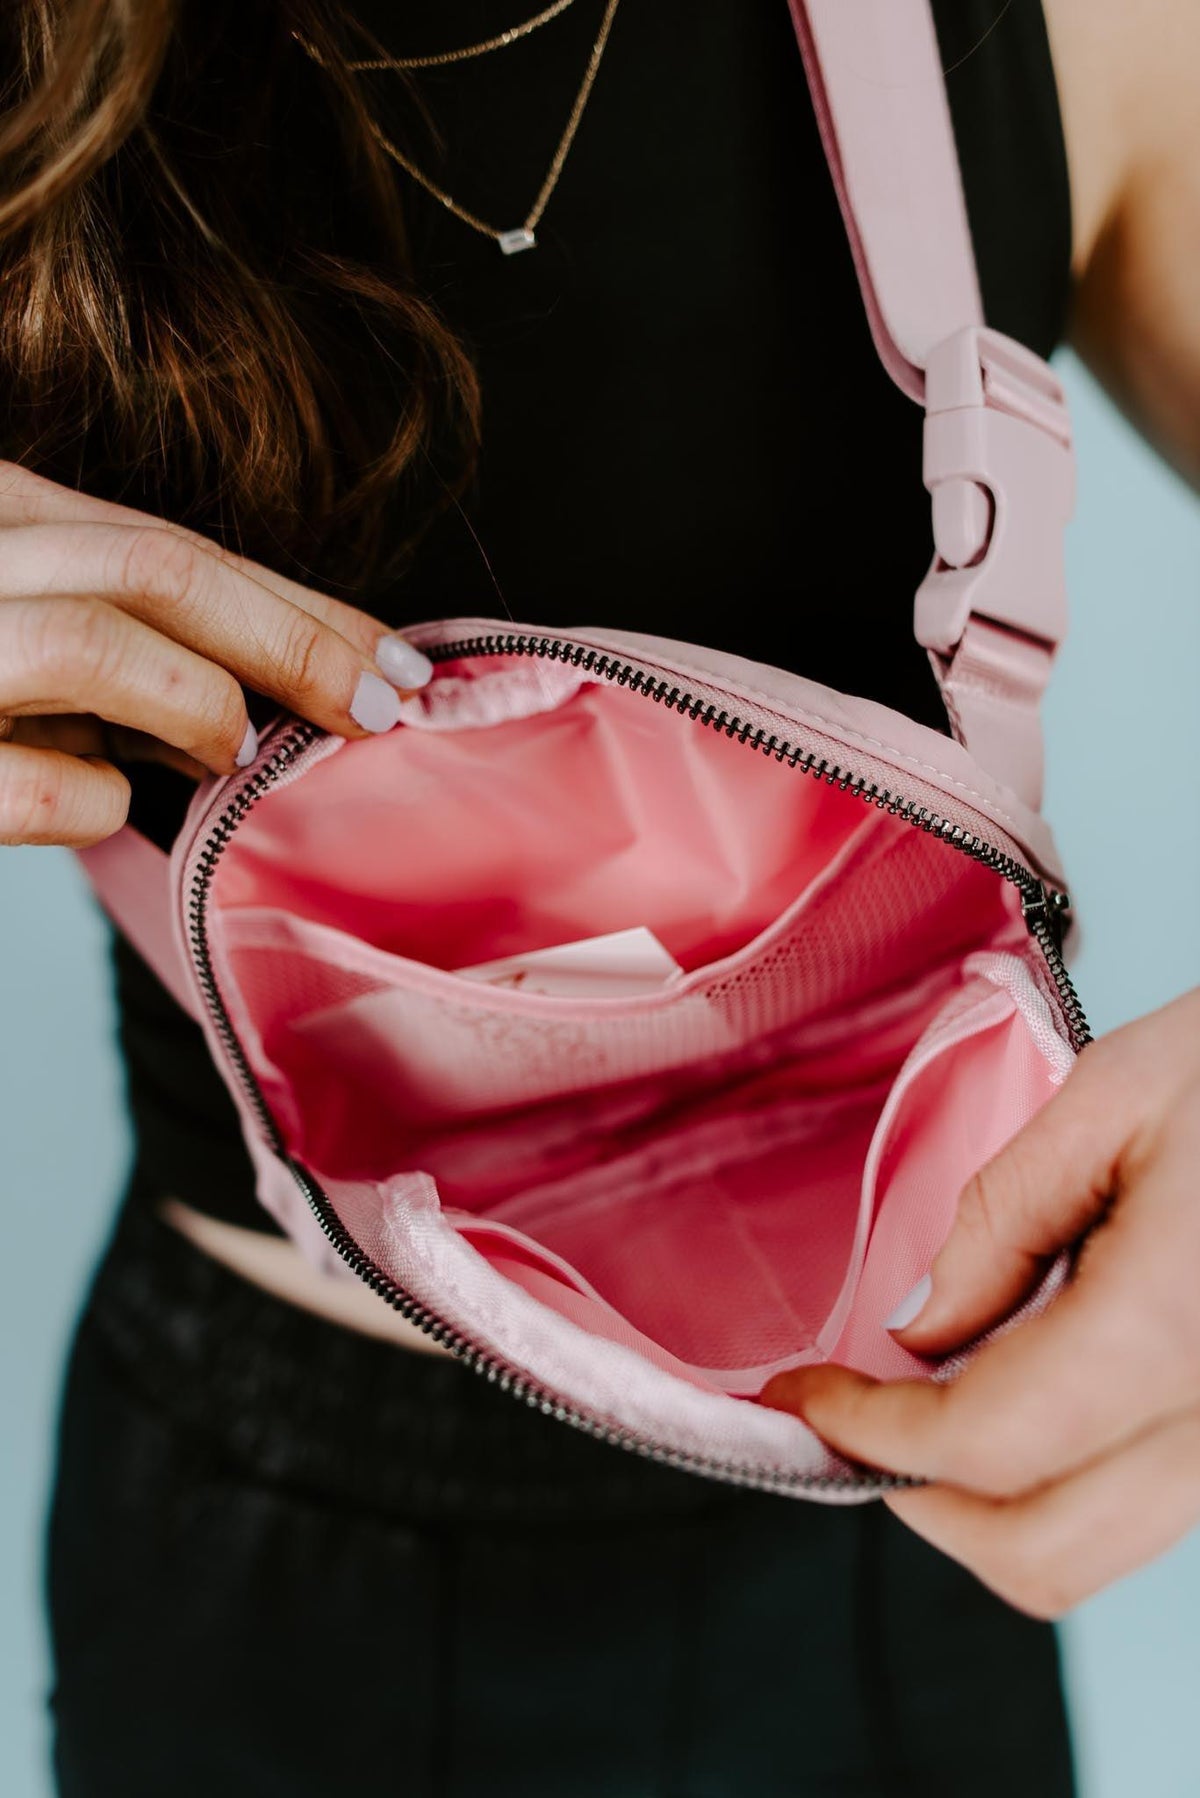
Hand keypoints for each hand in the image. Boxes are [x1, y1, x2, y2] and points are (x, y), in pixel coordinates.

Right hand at [0, 460, 434, 846]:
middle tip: (376, 710)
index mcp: (6, 510)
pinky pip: (45, 786)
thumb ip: (133, 654)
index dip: (305, 609)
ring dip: (203, 704)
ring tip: (241, 755)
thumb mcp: (30, 633)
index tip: (399, 662)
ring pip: (95, 644)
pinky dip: (97, 802)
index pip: (178, 548)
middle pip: (161, 571)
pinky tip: (103, 801)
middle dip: (296, 645)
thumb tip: (262, 708)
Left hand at [760, 987, 1199, 1617]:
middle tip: (850, 1419)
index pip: (987, 1445)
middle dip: (919, 1499)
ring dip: (987, 1496)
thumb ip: (1004, 1219)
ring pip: (1095, 1544)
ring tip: (925, 1395)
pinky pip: (1144, 1498)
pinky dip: (1058, 1473)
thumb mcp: (1116, 1093)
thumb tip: (921, 1325)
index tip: (805, 1399)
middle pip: (1041, 1552)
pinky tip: (1020, 1379)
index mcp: (1178, 1324)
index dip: (870, 1435)